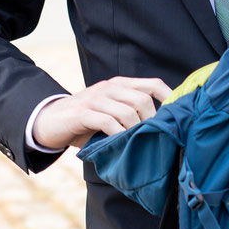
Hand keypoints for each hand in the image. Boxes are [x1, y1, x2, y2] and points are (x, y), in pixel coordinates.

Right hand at [32, 76, 172, 148]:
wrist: (49, 122)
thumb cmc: (85, 121)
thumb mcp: (110, 112)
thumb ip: (130, 114)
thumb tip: (162, 129)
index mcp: (119, 84)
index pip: (151, 84)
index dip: (168, 97)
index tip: (179, 114)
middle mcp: (109, 87)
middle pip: (142, 100)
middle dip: (150, 121)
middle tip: (152, 139)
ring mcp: (95, 99)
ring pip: (127, 112)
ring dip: (135, 131)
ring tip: (137, 144)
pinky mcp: (82, 113)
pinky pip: (108, 122)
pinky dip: (118, 135)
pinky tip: (120, 144)